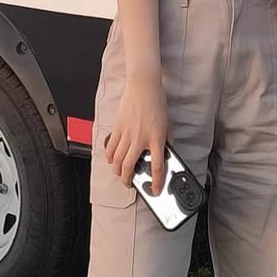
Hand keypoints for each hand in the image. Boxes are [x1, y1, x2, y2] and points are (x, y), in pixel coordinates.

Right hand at [104, 75, 168, 194]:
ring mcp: (127, 134)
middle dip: (127, 180)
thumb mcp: (167, 125)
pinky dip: (110, 157)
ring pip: (116, 160)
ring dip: (117, 171)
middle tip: (129, 183)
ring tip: (120, 174)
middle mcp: (140, 139)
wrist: (143, 87)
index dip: (156, 181)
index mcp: (156, 139)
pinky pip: (110, 148)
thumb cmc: (156, 103)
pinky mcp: (117, 128)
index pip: (156, 166)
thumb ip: (166, 141)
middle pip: (129, 167)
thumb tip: (165, 154)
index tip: (155, 190)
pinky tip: (112, 160)